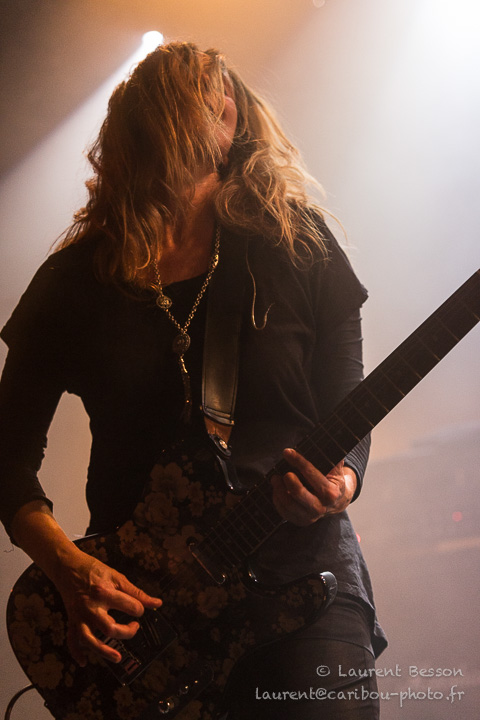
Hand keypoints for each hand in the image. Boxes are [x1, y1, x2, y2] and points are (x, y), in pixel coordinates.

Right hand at [53, 551, 161, 666]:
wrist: (68, 566)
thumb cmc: (94, 569)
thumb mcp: (117, 577)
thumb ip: (136, 592)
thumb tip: (157, 604)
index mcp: (104, 592)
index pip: (129, 607)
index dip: (139, 609)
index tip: (139, 609)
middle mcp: (91, 607)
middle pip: (109, 628)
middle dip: (126, 632)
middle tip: (135, 627)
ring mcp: (79, 616)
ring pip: (89, 639)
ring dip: (103, 651)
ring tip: (118, 657)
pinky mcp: (71, 620)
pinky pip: (72, 640)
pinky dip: (76, 652)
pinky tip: (84, 661)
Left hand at [271, 448, 356, 525]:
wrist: (336, 501)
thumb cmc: (332, 479)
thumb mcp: (336, 468)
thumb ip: (332, 456)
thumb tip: (328, 437)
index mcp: (331, 492)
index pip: (311, 474)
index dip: (298, 461)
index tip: (287, 452)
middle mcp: (321, 507)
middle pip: (298, 494)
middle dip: (288, 481)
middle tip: (283, 472)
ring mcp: (310, 517)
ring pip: (288, 504)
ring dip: (278, 490)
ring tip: (275, 478)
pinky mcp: (300, 521)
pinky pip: (283, 512)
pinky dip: (277, 499)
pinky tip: (276, 489)